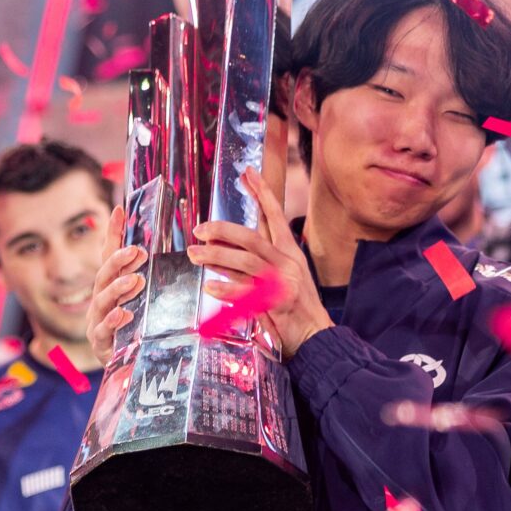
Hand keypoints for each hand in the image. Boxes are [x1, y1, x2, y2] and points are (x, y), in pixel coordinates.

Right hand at [87, 205, 146, 360]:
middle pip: (104, 276)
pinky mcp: (101, 344)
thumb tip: (155, 246)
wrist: (126, 368)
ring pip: (102, 301)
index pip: (109, 256)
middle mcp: (100, 301)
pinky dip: (113, 321)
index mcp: (109, 287)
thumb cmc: (133, 329)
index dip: (113, 234)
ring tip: (134, 280)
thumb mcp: (142, 300)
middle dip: (118, 262)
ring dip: (117, 289)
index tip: (120, 211)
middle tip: (137, 251)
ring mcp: (97, 322)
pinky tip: (124, 314)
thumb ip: (144, 275)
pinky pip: (104, 331)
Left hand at [186, 167, 331, 358]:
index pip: (275, 215)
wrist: (317, 336)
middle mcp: (287, 262)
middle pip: (251, 237)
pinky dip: (226, 289)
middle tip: (199, 229)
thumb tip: (222, 248)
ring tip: (194, 255)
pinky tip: (210, 287)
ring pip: (245, 261)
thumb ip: (256, 260)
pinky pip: (247, 292)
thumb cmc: (296, 308)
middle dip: (222, 230)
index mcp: (290, 252)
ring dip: (216, 257)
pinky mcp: (277, 303)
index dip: (262, 192)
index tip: (247, 173)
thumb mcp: (281, 275)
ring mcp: (283, 281)